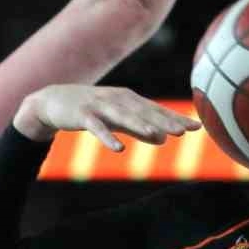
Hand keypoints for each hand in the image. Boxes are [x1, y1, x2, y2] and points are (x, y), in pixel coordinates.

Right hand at [13, 85, 199, 149]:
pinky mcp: (82, 115)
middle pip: (144, 112)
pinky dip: (107, 138)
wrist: (52, 101)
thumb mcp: (117, 120)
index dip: (175, 118)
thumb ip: (138, 129)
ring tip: (157, 135)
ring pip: (123, 117)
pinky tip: (118, 149)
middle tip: (184, 131)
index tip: (196, 128)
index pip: (156, 111)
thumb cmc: (90, 110)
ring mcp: (99, 106)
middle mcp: (117, 100)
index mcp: (128, 100)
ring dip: (140, 126)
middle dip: (164, 121)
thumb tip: (163, 139)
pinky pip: (97, 128)